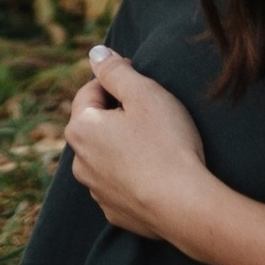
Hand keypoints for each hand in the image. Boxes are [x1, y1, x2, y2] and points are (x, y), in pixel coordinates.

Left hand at [63, 46, 222, 248]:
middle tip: (155, 117)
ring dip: (124, 146)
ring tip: (157, 146)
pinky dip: (132, 174)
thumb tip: (96, 54)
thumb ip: (116, 70)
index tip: (145, 86)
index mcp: (81, 128)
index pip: (91, 91)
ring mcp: (95, 190)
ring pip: (106, 155)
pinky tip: (156, 173)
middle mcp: (79, 161)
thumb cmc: (167, 144)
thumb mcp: (144, 94)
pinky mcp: (113, 211)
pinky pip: (119, 183)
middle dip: (120, 116)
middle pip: (97, 124)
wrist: (184, 206)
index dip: (119, 82)